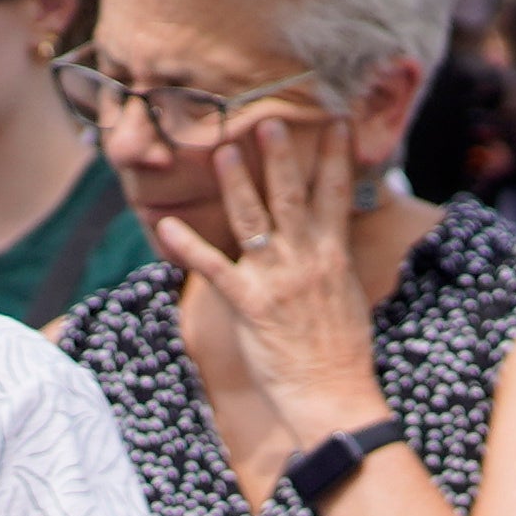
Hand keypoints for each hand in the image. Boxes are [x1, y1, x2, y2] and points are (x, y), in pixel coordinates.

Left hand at [157, 112, 390, 447]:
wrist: (334, 393)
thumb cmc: (343, 351)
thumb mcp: (348, 295)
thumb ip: (334, 260)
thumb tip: (332, 237)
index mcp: (334, 255)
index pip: (338, 195)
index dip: (338, 157)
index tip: (338, 122)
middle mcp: (307, 260)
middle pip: (293, 197)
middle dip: (280, 158)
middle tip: (268, 122)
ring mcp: (277, 280)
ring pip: (254, 221)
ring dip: (237, 184)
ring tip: (223, 152)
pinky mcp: (250, 305)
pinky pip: (215, 269)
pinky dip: (189, 246)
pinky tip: (167, 224)